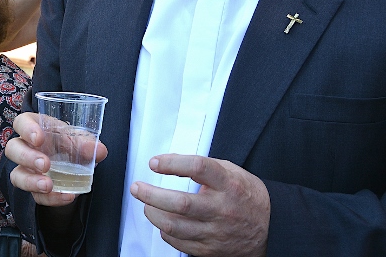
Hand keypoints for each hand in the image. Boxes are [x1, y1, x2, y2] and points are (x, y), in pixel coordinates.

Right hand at [5, 112, 107, 206]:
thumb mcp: (80, 141)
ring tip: (49, 185)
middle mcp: (25, 148)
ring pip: (17, 176)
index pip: (21, 123)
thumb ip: (88, 144)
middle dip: (26, 157)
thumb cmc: (71, 145)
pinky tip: (66, 196)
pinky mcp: (34, 190)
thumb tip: (99, 150)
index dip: (26, 129)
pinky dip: (51, 198)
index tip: (39, 138)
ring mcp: (26, 170)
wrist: (74, 168)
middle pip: (13, 149)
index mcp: (35, 128)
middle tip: (45, 164)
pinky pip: (36, 196)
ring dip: (31, 181)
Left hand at [130, 154, 269, 256]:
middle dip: (151, 194)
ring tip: (146, 204)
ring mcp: (216, 231)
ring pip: (175, 226)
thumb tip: (169, 162)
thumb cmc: (246, 195)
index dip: (172, 163)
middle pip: (180, 203)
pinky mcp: (211, 250)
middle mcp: (222, 208)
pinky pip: (179, 243)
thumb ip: (203, 167)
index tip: (155, 163)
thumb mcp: (231, 172)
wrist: (273, 226)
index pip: (197, 167)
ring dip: (153, 213)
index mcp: (228, 184)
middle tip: (137, 188)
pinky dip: (165, 232)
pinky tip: (163, 222)